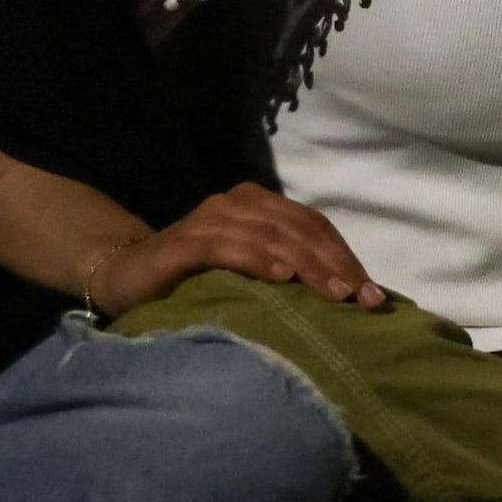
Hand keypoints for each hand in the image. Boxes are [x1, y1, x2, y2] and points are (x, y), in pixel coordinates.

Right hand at [85, 182, 386, 315]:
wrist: (124, 276)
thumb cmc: (196, 280)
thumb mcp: (252, 273)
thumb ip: (290, 271)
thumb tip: (349, 297)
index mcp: (261, 205)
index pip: (317, 227)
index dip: (348, 258)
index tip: (376, 295)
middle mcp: (239, 203)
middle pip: (302, 230)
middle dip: (338, 265)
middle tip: (364, 299)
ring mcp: (210, 218)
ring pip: (272, 236)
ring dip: (308, 265)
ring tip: (335, 294)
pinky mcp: (183, 241)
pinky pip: (227, 246)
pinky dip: (258, 260)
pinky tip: (282, 277)